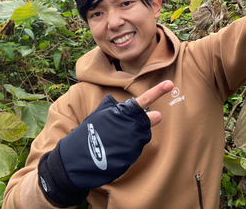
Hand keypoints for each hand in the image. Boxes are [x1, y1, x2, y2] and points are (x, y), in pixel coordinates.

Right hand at [38, 81, 174, 205]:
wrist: (75, 160)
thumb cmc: (87, 134)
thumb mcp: (98, 115)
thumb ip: (115, 108)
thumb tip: (127, 104)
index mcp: (121, 112)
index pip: (143, 100)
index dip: (157, 91)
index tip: (170, 84)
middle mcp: (129, 125)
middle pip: (149, 120)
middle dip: (146, 121)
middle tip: (133, 125)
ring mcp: (131, 142)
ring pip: (144, 135)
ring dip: (136, 136)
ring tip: (118, 140)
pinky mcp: (131, 157)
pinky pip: (137, 149)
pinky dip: (130, 149)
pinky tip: (117, 150)